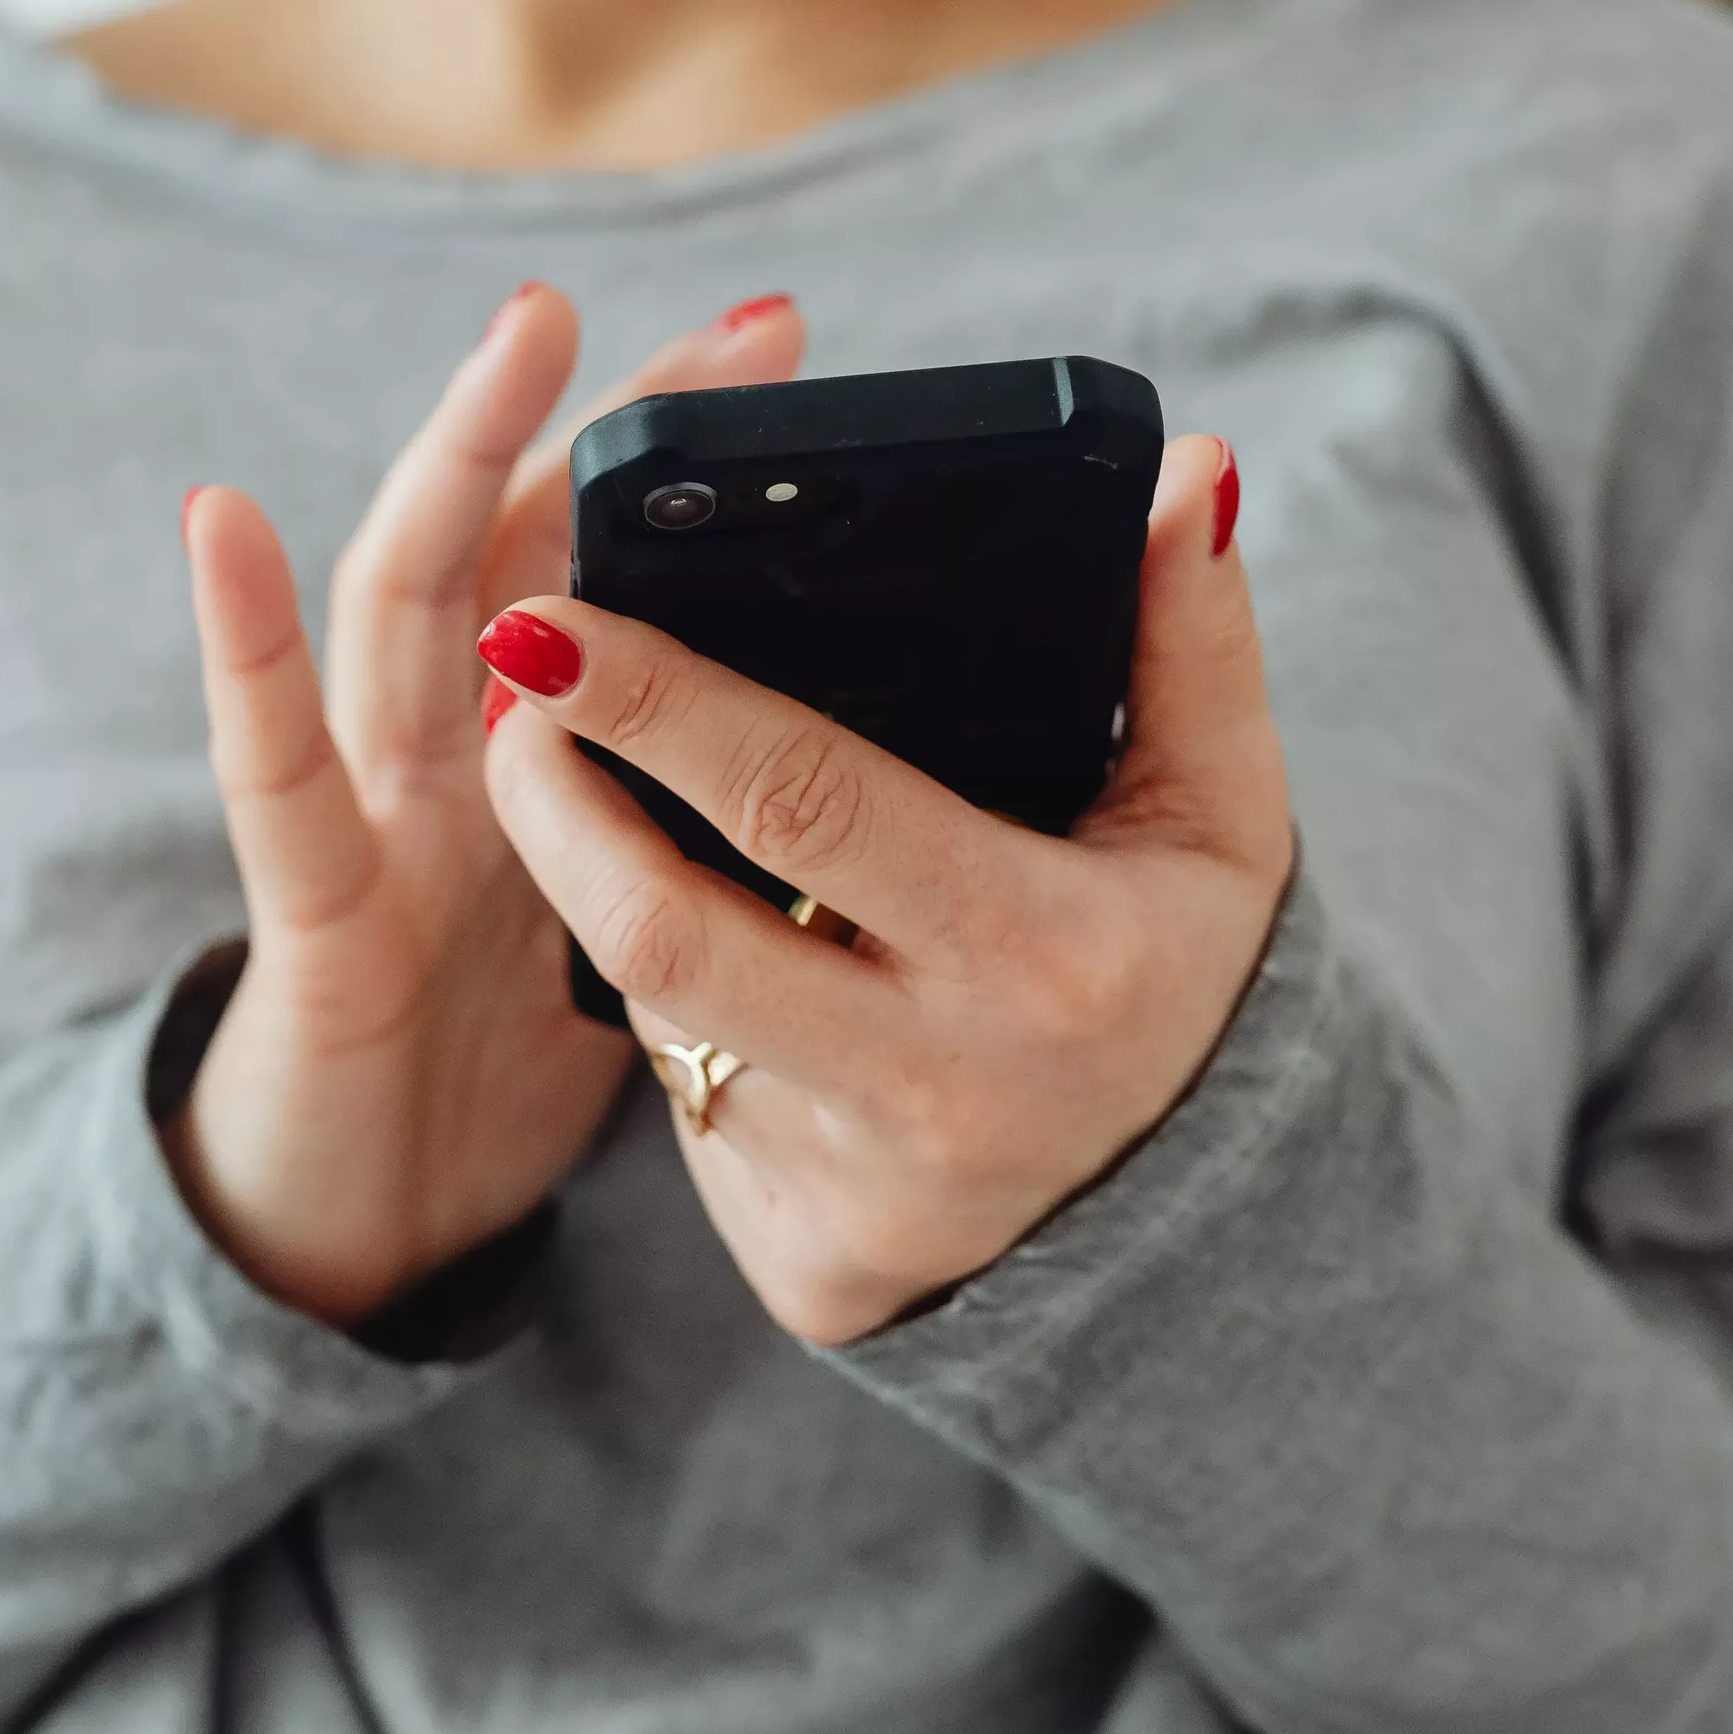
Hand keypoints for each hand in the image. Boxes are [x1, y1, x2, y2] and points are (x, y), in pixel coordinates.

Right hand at [172, 285, 806, 1327]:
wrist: (350, 1234)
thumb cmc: (490, 1074)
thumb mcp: (636, 921)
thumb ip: (700, 820)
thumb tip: (866, 755)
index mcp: (540, 750)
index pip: (616, 563)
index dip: (682, 463)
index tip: (796, 352)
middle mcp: (449, 747)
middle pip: (530, 545)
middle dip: (623, 421)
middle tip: (761, 320)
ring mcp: (369, 811)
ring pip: (406, 601)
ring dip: (459, 456)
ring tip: (527, 331)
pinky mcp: (308, 913)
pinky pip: (273, 771)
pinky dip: (240, 641)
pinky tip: (222, 520)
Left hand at [474, 435, 1290, 1344]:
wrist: (1199, 1246)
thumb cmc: (1184, 982)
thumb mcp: (1222, 819)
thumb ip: (1195, 643)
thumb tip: (1190, 473)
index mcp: (1040, 953)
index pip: (801, 802)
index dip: (657, 705)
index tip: (547, 614)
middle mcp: (935, 1086)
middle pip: (662, 931)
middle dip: (550, 795)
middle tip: (510, 686)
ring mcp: (854, 1187)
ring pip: (660, 1017)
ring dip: (605, 888)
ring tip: (595, 788)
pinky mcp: (799, 1259)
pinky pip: (692, 1106)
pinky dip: (683, 1013)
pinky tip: (717, 948)